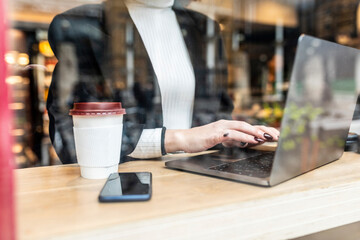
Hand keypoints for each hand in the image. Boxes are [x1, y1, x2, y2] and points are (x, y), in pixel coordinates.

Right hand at [165, 120, 279, 152]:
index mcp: (226, 125)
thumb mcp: (218, 140)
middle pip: (248, 124)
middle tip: (277, 135)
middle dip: (263, 129)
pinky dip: (244, 137)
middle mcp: (225, 124)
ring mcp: (220, 128)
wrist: (183, 139)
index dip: (260, 129)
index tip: (273, 134)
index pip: (246, 126)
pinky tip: (252, 140)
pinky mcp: (215, 134)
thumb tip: (243, 142)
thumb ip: (230, 140)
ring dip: (256, 132)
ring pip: (242, 127)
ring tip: (269, 136)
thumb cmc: (199, 140)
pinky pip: (232, 135)